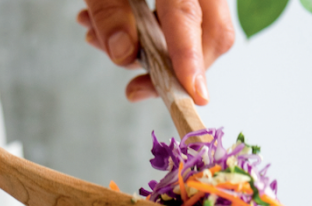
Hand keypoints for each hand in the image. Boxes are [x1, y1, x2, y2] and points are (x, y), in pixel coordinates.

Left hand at [76, 0, 235, 103]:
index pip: (188, 14)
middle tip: (137, 87)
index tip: (192, 91)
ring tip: (98, 39)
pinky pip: (185, 20)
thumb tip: (124, 55)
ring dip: (154, 51)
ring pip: (200, 30)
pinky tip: (106, 25)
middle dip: (176, 67)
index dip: (189, 56)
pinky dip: (150, 33)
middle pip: (212, 30)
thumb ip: (109, 9)